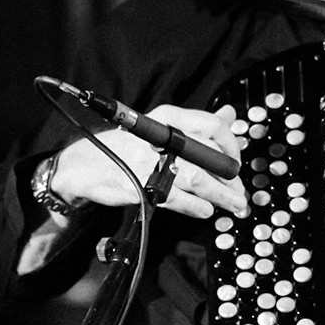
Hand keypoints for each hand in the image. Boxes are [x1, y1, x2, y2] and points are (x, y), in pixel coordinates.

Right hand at [48, 103, 248, 219]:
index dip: (232, 146)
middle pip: (209, 156)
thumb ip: (197, 124)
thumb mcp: (161, 128)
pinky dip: (196, 206)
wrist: (84, 164)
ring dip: (221, 195)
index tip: (236, 162)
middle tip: (240, 192)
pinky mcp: (139, 185)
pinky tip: (206, 209)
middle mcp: (159, 136)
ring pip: (198, 179)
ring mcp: (148, 162)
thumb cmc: (128, 146)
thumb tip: (230, 114)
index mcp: (168, 118)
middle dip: (230, 178)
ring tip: (233, 204)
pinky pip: (177, 198)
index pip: (213, 125)